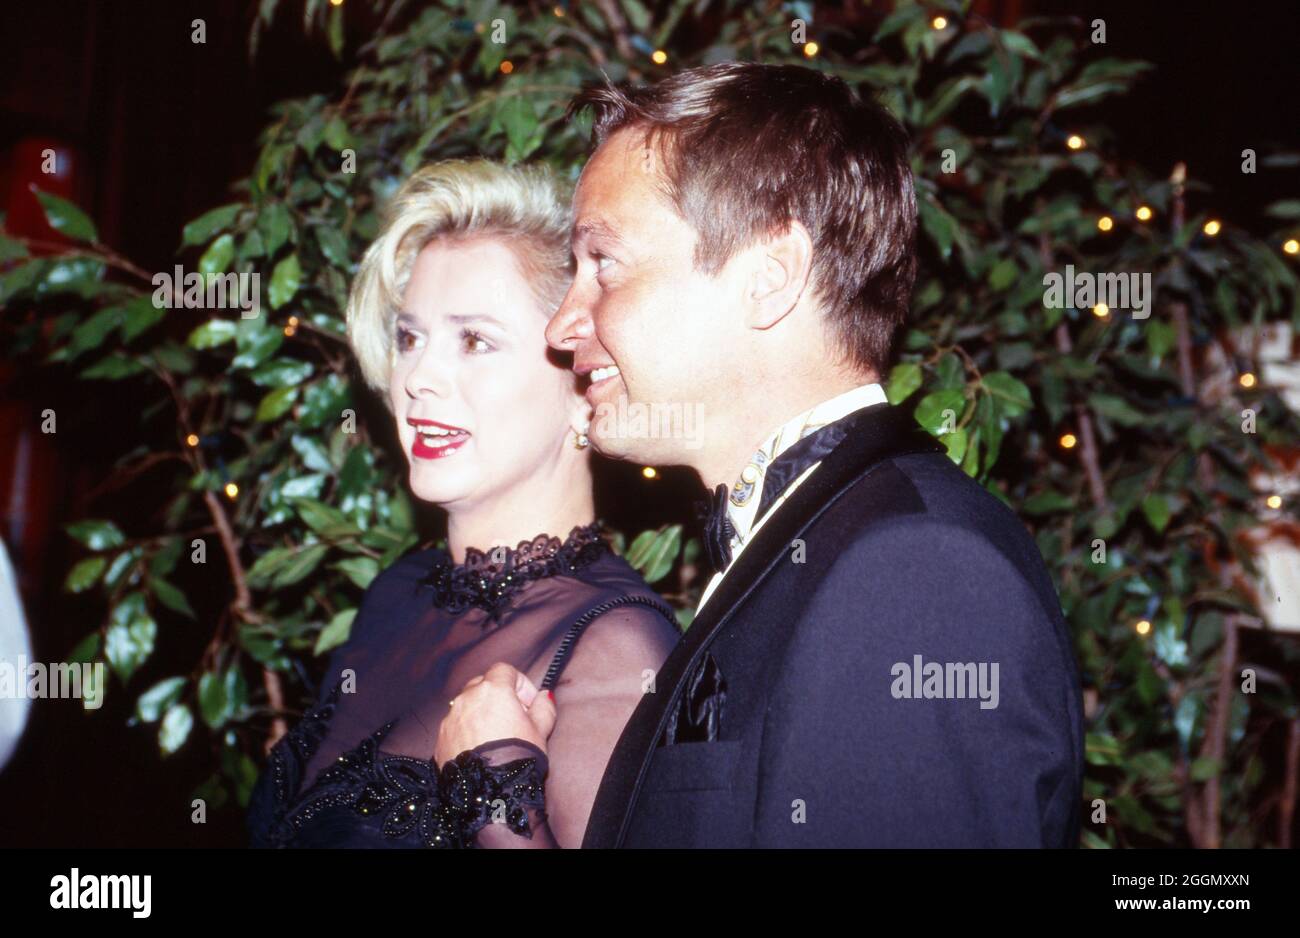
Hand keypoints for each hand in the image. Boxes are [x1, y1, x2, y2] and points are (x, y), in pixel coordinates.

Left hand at [434, 663, 557, 766]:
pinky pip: (455, 725)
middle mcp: (468, 698)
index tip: (528, 705)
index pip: (505, 670)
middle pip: (482, 684)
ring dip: (479, 713)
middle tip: (511, 718)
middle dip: (497, 695)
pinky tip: (478, 750)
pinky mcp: (441, 738)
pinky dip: (466, 731)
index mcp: (494, 690)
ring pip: (466, 705)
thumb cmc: (518, 756)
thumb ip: (544, 707)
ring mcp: (451, 718)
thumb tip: (545, 696)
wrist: (490, 790)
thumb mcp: (541, 731)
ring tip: (494, 737)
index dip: (520, 684)